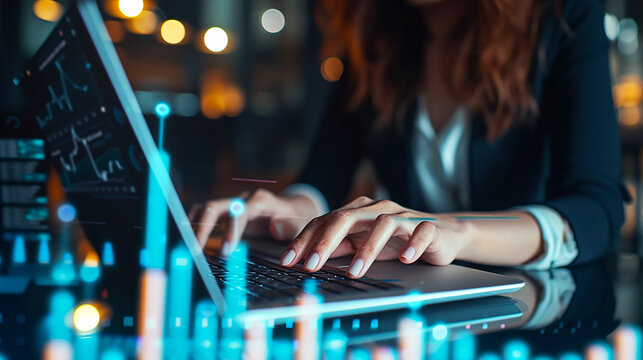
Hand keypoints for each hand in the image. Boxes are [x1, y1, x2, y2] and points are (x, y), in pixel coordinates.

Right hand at [189, 189, 318, 254]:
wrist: (292, 210)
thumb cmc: (295, 220)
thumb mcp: (299, 225)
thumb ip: (288, 228)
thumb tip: (274, 228)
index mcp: (260, 200)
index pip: (240, 211)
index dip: (231, 230)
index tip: (226, 252)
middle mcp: (242, 199)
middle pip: (215, 206)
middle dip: (204, 228)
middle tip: (196, 251)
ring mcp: (232, 204)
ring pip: (205, 209)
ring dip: (194, 226)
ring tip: (186, 247)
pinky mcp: (225, 213)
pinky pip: (204, 215)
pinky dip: (193, 226)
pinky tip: (186, 241)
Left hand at [279, 196, 471, 277]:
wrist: (440, 235)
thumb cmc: (395, 241)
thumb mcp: (359, 244)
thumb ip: (334, 247)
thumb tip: (302, 259)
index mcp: (356, 212)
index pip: (323, 222)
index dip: (304, 241)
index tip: (287, 261)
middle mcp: (376, 209)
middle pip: (345, 218)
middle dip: (325, 242)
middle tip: (310, 265)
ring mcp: (403, 216)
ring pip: (382, 225)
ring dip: (367, 249)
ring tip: (354, 272)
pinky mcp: (428, 227)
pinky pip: (421, 231)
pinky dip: (413, 244)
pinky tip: (405, 258)